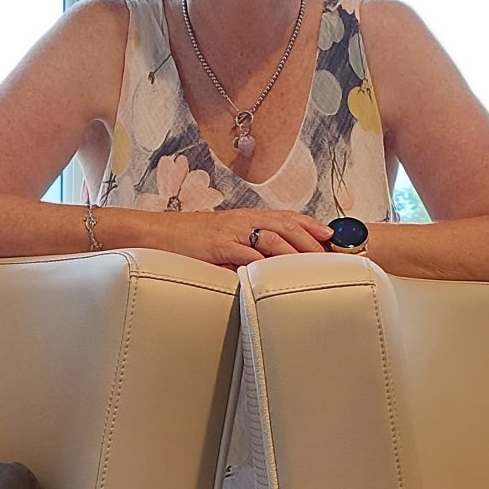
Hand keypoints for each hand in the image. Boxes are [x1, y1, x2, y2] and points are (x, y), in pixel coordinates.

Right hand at [162, 210, 331, 266]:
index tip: (331, 234)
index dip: (311, 223)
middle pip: (286, 225)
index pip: (286, 216)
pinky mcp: (219, 246)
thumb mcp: (225, 237)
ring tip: (311, 265)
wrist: (158, 232)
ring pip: (272, 237)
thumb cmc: (190, 239)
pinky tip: (277, 272)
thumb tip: (270, 262)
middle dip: (311, 239)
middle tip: (329, 254)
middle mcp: (243, 219)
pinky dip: (264, 263)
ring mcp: (231, 231)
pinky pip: (246, 253)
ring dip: (294, 251)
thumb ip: (247, 246)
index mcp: (247, 216)